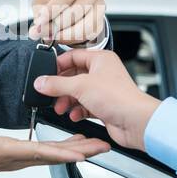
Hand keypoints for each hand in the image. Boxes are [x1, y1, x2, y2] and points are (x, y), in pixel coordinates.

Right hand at [0, 115, 109, 177]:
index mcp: (3, 151)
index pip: (38, 152)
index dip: (61, 152)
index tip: (83, 153)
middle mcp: (14, 159)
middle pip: (53, 156)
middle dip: (79, 152)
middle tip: (103, 146)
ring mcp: (16, 159)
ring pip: (51, 156)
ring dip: (74, 151)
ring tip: (95, 144)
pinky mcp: (15, 156)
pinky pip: (44, 153)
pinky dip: (61, 148)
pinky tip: (71, 142)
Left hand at [29, 0, 105, 44]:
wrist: (73, 2)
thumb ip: (39, 12)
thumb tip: (37, 30)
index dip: (53, 9)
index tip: (40, 21)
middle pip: (76, 10)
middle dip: (56, 25)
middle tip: (42, 32)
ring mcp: (101, 4)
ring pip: (84, 25)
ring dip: (65, 34)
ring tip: (51, 36)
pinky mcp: (101, 20)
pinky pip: (88, 34)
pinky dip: (72, 39)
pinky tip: (61, 37)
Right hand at [33, 49, 160, 150]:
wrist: (135, 122)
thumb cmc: (119, 98)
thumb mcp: (80, 86)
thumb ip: (56, 84)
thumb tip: (41, 82)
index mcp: (101, 59)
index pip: (73, 56)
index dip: (58, 65)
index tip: (45, 75)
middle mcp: (103, 73)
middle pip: (73, 76)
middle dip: (61, 88)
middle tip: (50, 94)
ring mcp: (104, 90)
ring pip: (78, 92)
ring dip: (67, 101)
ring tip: (61, 108)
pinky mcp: (104, 106)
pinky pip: (85, 106)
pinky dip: (77, 110)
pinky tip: (74, 115)